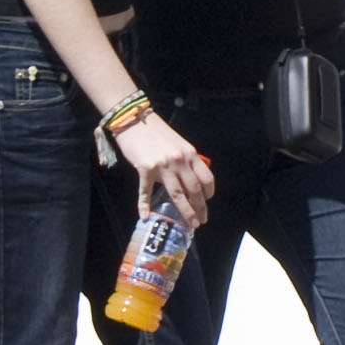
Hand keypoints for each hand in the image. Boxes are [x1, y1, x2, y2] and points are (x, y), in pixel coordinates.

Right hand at [116, 113, 212, 229]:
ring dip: (186, 212)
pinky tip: (145, 216)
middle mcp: (179, 161)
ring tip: (190, 224)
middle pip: (194, 190)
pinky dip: (144, 206)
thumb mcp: (178, 143)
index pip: (206, 177)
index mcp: (190, 154)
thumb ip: (185, 160)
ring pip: (178, 194)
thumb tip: (190, 178)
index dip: (209, 192)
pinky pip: (145, 192)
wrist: (135, 120)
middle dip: (200, 208)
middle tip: (202, 220)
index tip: (207, 201)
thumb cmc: (156, 132)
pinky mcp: (145, 169)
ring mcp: (162, 166)